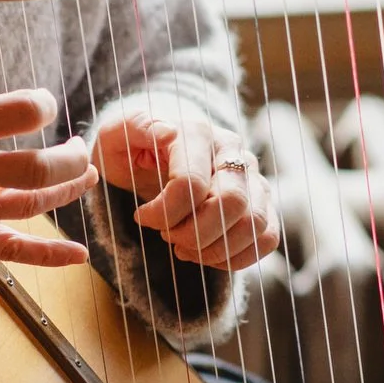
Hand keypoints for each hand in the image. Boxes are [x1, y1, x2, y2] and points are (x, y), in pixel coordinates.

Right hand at [0, 0, 98, 267]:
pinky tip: (77, 254)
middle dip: (70, 155)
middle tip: (76, 144)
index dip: (43, 104)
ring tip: (85, 176)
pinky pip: (8, 251)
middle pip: (41, 166)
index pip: (25, 111)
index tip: (40, 103)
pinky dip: (46, 256)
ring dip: (67, 190)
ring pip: (32, 204)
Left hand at [92, 110, 278, 271]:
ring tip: (184, 248)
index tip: (141, 218)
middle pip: (232, 204)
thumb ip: (133, 126)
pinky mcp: (262, 202)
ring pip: (255, 223)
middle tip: (167, 236)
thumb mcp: (115, 134)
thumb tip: (167, 132)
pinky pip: (267, 237)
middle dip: (194, 234)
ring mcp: (251, 176)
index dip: (164, 214)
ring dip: (215, 249)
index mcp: (196, 132)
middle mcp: (232, 151)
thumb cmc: (130, 149)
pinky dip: (237, 257)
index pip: (192, 183)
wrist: (151, 153)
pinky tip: (206, 255)